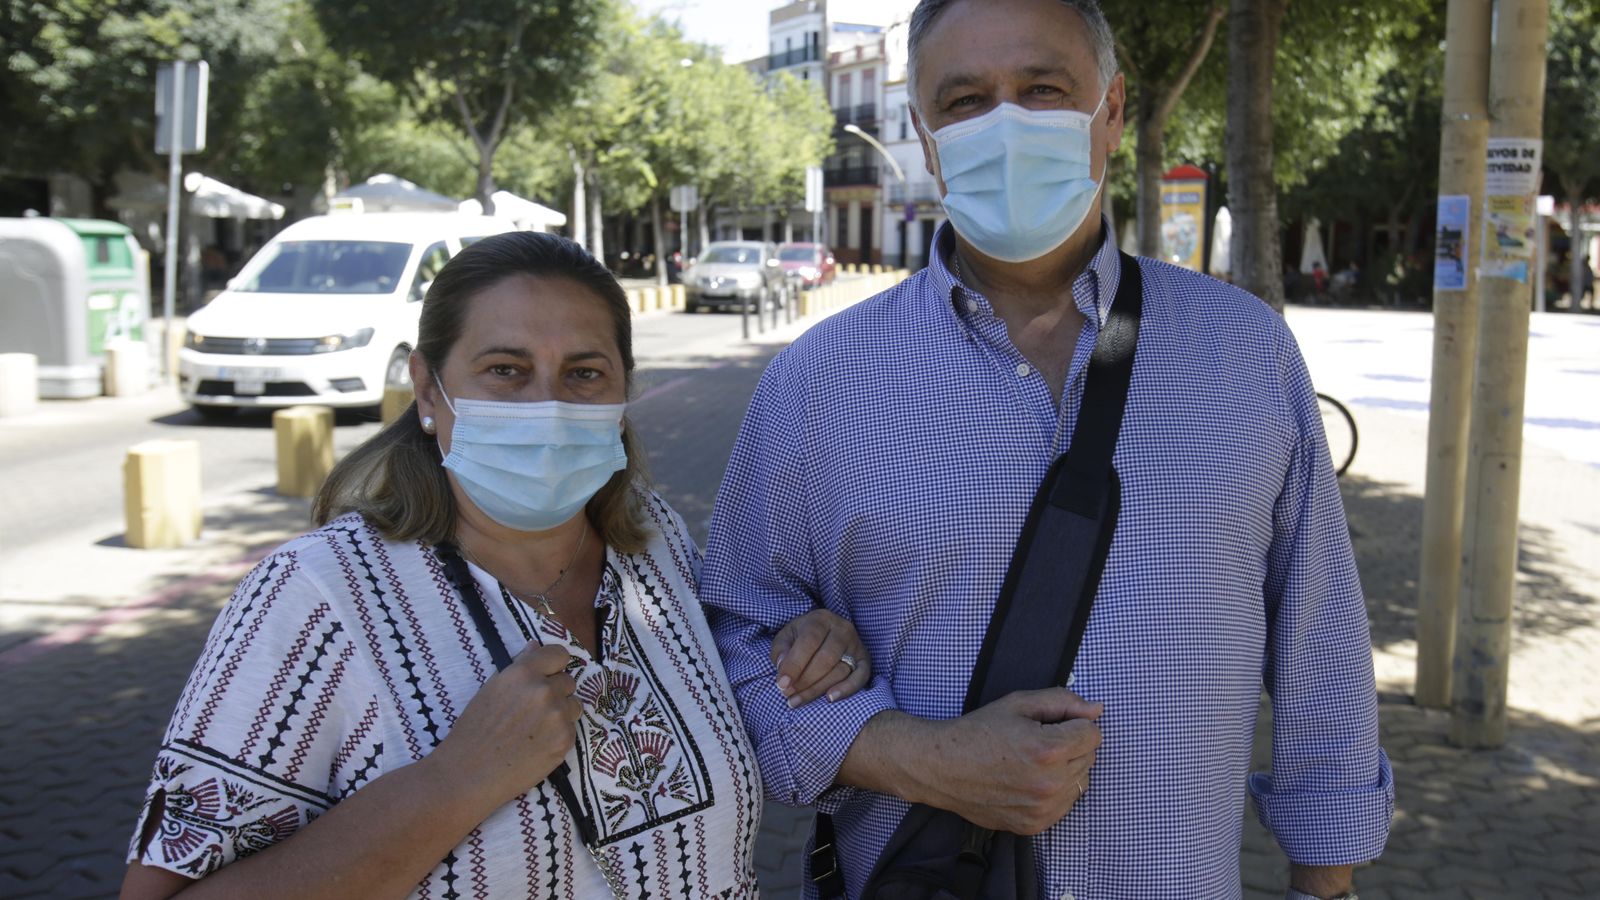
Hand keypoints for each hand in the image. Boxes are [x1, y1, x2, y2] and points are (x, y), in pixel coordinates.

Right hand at [432, 643, 581, 806]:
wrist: (469, 773)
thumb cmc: (475, 730)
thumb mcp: (492, 689)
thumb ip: (519, 666)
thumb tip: (536, 645)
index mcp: (523, 673)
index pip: (559, 654)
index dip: (554, 664)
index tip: (548, 674)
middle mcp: (544, 690)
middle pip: (568, 680)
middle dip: (555, 691)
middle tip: (533, 710)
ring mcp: (558, 716)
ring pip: (574, 704)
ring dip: (561, 712)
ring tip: (536, 728)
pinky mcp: (565, 740)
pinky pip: (572, 729)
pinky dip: (559, 734)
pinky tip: (537, 744)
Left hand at [770, 608, 870, 707]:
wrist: (824, 632)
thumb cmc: (801, 637)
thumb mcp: (786, 637)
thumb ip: (780, 651)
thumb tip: (783, 669)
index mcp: (820, 619)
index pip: (809, 641)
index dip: (795, 664)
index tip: (782, 684)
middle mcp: (842, 629)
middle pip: (826, 658)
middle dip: (805, 680)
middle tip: (788, 694)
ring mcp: (856, 645)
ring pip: (840, 671)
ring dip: (817, 690)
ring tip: (797, 701)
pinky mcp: (865, 660)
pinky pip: (860, 677)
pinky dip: (847, 690)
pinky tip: (830, 698)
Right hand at [914, 688, 1101, 834]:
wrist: (943, 767)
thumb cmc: (978, 731)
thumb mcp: (1018, 704)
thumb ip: (1063, 701)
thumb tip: (1097, 710)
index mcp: (1048, 750)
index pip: (1093, 733)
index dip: (1073, 723)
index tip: (1050, 724)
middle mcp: (1049, 784)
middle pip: (1089, 757)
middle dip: (1071, 744)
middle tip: (1037, 740)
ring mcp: (1042, 809)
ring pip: (1080, 782)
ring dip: (1066, 769)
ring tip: (1032, 761)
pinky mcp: (1034, 825)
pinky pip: (1065, 804)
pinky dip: (1055, 791)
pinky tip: (1029, 780)